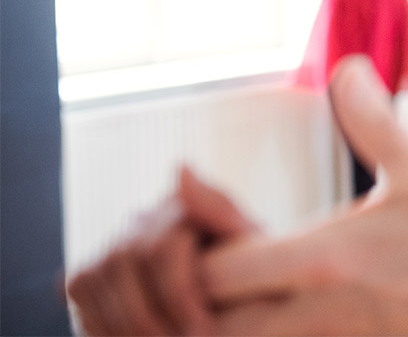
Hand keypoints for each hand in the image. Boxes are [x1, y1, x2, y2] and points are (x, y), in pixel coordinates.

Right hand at [66, 167, 258, 335]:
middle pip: (125, 269)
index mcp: (178, 206)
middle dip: (151, 319)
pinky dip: (103, 328)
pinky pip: (81, 300)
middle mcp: (137, 222)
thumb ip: (218, 208)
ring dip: (125, 327)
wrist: (224, 274)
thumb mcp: (244, 236)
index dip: (180, 295)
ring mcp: (108, 245)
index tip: (203, 330)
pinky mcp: (87, 273)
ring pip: (97, 287)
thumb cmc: (240, 259)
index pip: (162, 249)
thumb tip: (180, 167)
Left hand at [202, 56, 407, 334]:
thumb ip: (372, 119)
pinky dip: (252, 333)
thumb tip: (346, 68)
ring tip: (221, 293)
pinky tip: (265, 310)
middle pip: (205, 322)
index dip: (190, 253)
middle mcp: (313, 315)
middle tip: (197, 267)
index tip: (203, 231)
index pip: (215, 271)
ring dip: (214, 321)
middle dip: (185, 298)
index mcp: (325, 261)